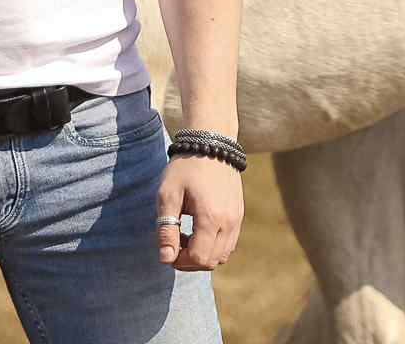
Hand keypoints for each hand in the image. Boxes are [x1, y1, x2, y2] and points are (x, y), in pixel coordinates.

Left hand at [157, 154, 242, 270]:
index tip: (167, 248)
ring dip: (202, 254)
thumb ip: (166, 228)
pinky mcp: (238, 215)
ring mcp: (237, 219)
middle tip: (173, 243)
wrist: (211, 143)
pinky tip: (198, 229)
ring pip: (222, 255)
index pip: (199, 258)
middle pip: (212, 261)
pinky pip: (228, 243)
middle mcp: (229, 222)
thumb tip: (165, 259)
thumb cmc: (185, 167)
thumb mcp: (168, 195)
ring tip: (185, 235)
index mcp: (211, 218)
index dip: (180, 260)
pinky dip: (213, 246)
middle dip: (190, 260)